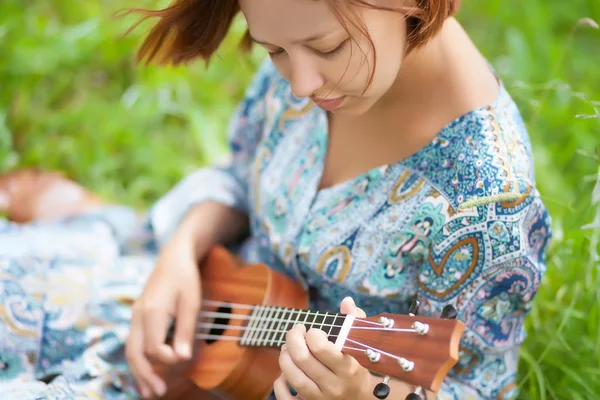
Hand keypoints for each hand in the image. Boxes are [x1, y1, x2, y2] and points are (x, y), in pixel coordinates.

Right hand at [125, 228, 204, 398]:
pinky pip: (134, 343)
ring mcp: (136, 316)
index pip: (154, 347)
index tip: (183, 359)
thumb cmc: (186, 278)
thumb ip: (186, 330)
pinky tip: (146, 374)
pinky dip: (139, 361)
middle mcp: (139, 316)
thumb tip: (182, 358)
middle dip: (145, 375)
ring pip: (131, 350)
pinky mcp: (139, 317)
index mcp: (152, 312)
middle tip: (158, 393)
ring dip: (139, 372)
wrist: (174, 257)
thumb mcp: (191, 302)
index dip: (167, 358)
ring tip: (149, 392)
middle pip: (135, 353)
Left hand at [273, 297, 372, 399]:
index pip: (321, 347)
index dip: (312, 333)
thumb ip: (354, 321)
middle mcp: (334, 386)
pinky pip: (286, 399)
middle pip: (302, 359)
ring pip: (293, 377)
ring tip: (287, 348)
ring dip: (284, 357)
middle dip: (293, 339)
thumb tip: (346, 301)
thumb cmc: (358, 368)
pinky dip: (279, 385)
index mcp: (348, 368)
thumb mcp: (360, 346)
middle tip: (295, 331)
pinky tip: (283, 374)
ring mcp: (321, 399)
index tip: (314, 331)